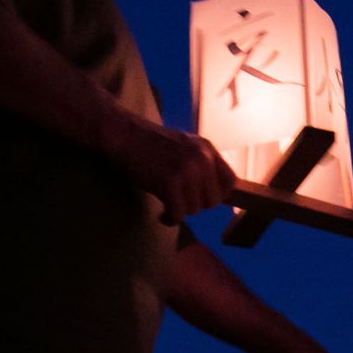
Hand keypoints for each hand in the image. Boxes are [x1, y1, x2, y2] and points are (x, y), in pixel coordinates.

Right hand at [111, 117, 236, 224]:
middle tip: (179, 201)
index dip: (218, 195)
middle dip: (195, 204)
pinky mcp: (170, 183)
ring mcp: (187, 171)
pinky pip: (178, 214)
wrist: (122, 133)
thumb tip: (214, 194)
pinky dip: (170, 219)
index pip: (230, 182)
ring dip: (180, 211)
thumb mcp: (184, 146)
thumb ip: (201, 164)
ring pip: (195, 210)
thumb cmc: (148, 143)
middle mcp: (202, 159)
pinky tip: (163, 216)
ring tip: (167, 204)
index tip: (202, 199)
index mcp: (207, 149)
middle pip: (213, 201)